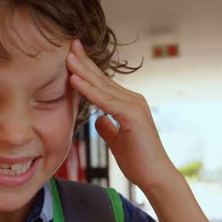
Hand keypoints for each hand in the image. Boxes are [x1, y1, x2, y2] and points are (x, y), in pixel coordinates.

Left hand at [66, 40, 176, 191]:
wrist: (154, 177)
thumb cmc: (138, 160)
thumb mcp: (116, 141)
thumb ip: (108, 127)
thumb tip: (98, 119)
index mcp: (128, 104)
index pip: (103, 83)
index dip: (87, 70)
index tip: (72, 56)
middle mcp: (133, 100)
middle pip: (102, 79)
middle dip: (84, 62)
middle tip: (68, 45)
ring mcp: (134, 105)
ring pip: (103, 86)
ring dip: (83, 71)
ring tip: (67, 58)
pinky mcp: (132, 115)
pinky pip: (105, 101)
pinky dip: (89, 90)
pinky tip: (75, 80)